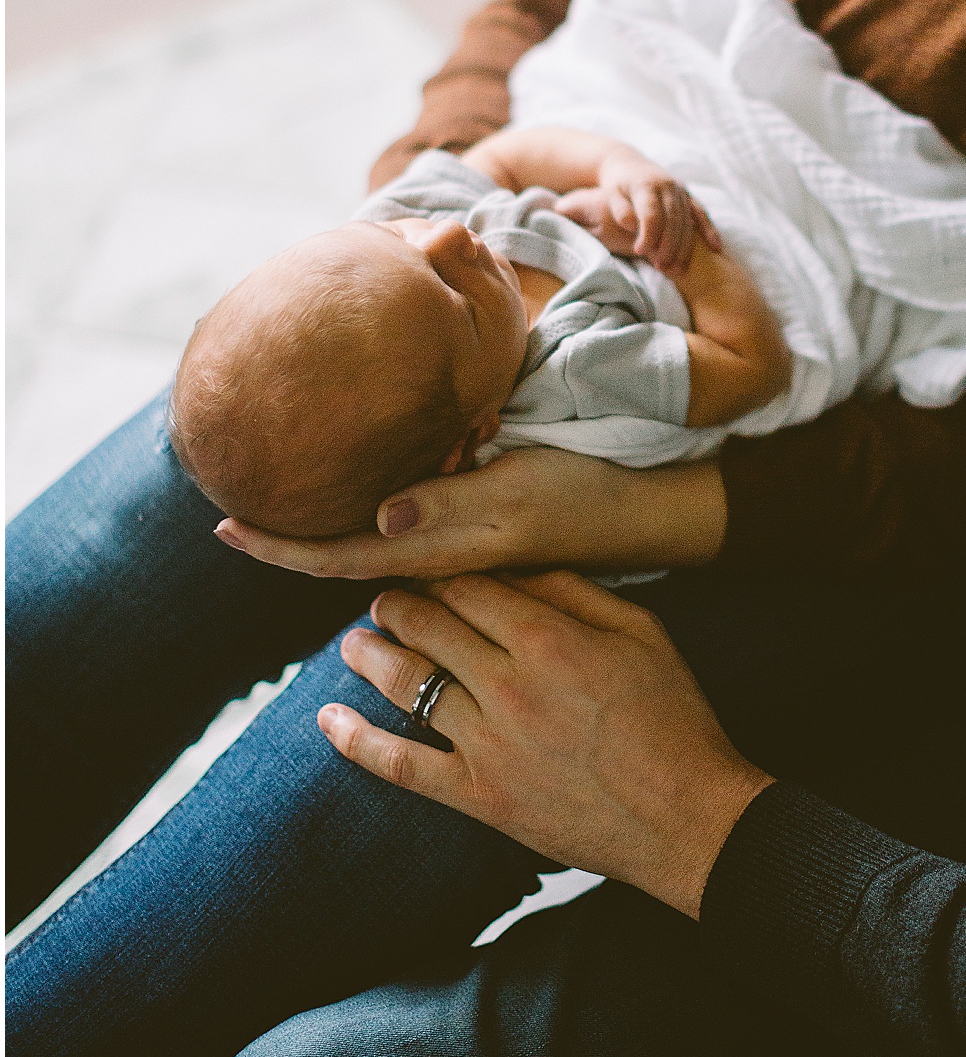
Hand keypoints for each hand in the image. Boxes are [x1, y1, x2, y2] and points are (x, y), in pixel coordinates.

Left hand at [216, 446, 727, 578]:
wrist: (653, 515)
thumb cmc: (590, 492)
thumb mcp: (522, 492)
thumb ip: (452, 503)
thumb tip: (378, 515)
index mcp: (444, 549)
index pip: (342, 555)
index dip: (280, 545)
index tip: (223, 528)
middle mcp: (444, 562)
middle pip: (347, 564)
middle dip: (289, 546)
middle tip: (228, 524)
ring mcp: (465, 563)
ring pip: (376, 564)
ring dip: (324, 546)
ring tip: (276, 525)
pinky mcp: (486, 553)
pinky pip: (414, 561)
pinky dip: (373, 545)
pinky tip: (366, 533)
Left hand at [320, 571, 771, 915]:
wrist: (686, 816)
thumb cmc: (674, 717)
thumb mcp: (642, 630)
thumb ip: (575, 591)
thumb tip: (515, 564)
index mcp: (547, 636)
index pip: (467, 583)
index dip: (440, 571)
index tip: (429, 567)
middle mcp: (506, 684)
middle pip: (427, 624)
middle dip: (398, 604)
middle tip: (384, 599)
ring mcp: (485, 743)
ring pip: (406, 682)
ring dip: (370, 654)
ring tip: (354, 642)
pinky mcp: (477, 795)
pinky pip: (400, 764)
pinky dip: (356, 740)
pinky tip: (327, 718)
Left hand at [556, 152, 718, 278]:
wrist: (628, 163)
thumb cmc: (617, 184)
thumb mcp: (612, 193)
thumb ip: (620, 210)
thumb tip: (631, 226)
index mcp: (647, 185)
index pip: (651, 214)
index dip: (648, 235)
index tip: (639, 252)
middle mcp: (667, 186)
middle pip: (673, 220)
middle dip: (668, 247)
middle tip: (662, 268)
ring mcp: (680, 190)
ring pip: (687, 221)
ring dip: (684, 247)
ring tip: (677, 270)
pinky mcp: (687, 195)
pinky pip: (701, 214)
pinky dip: (709, 230)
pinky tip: (715, 248)